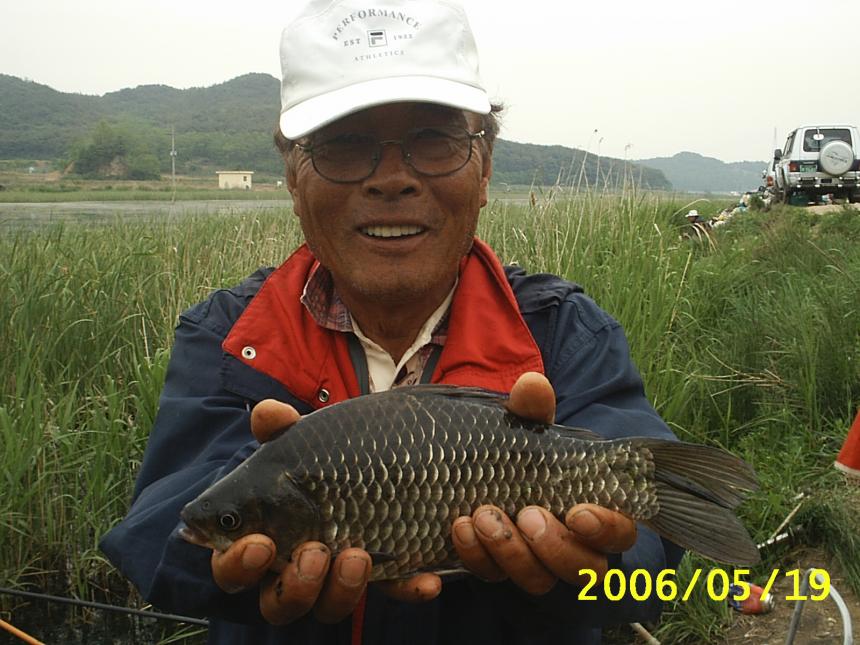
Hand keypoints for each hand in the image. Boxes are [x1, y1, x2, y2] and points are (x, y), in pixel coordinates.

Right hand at [210, 399, 440, 624]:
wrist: (379, 455)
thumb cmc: (320, 456)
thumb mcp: (301, 440)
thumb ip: (280, 428)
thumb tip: (269, 413)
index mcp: (259, 538)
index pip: (230, 568)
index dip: (237, 565)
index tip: (260, 543)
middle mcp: (292, 570)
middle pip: (278, 604)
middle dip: (294, 587)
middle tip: (314, 553)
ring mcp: (338, 578)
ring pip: (330, 607)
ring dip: (342, 589)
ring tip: (358, 555)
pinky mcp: (385, 576)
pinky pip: (395, 592)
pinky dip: (411, 589)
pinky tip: (428, 581)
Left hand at [451, 372, 637, 594]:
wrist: (465, 468)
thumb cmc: (514, 451)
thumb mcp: (521, 428)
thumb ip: (530, 411)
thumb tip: (533, 384)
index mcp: (594, 514)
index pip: (619, 535)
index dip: (605, 529)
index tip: (578, 512)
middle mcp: (570, 549)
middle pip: (582, 570)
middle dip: (554, 546)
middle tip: (527, 514)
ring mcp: (533, 564)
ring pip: (537, 580)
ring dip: (510, 553)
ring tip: (481, 517)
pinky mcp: (495, 569)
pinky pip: (489, 576)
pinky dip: (473, 557)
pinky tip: (458, 529)